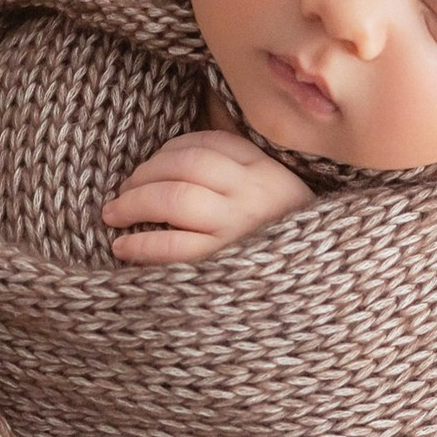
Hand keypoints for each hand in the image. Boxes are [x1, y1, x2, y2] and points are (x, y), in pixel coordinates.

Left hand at [103, 130, 314, 263]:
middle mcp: (252, 193)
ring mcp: (238, 226)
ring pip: (174, 197)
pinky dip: (141, 245)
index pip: (209, 144)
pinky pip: (173, 247)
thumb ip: (242, 180)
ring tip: (114, 214)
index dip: (170, 150)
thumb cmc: (291, 249)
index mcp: (266, 171)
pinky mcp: (224, 262)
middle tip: (123, 191)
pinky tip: (123, 248)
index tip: (153, 165)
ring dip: (135, 203)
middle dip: (144, 174)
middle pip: (185, 165)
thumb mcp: (280, 200)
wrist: (322, 292)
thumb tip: (178, 167)